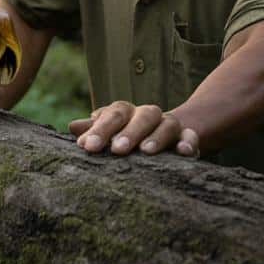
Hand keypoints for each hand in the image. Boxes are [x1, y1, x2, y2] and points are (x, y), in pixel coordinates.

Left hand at [68, 101, 200, 157]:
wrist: (158, 133)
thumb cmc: (123, 134)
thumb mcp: (107, 131)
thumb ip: (92, 129)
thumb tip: (72, 126)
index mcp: (125, 111)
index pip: (112, 116)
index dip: (99, 130)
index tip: (87, 146)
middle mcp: (147, 114)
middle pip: (140, 117)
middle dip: (128, 133)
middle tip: (117, 150)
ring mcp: (168, 124)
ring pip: (166, 125)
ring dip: (157, 137)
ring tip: (146, 151)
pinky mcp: (187, 137)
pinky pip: (191, 137)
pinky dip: (189, 142)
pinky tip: (183, 152)